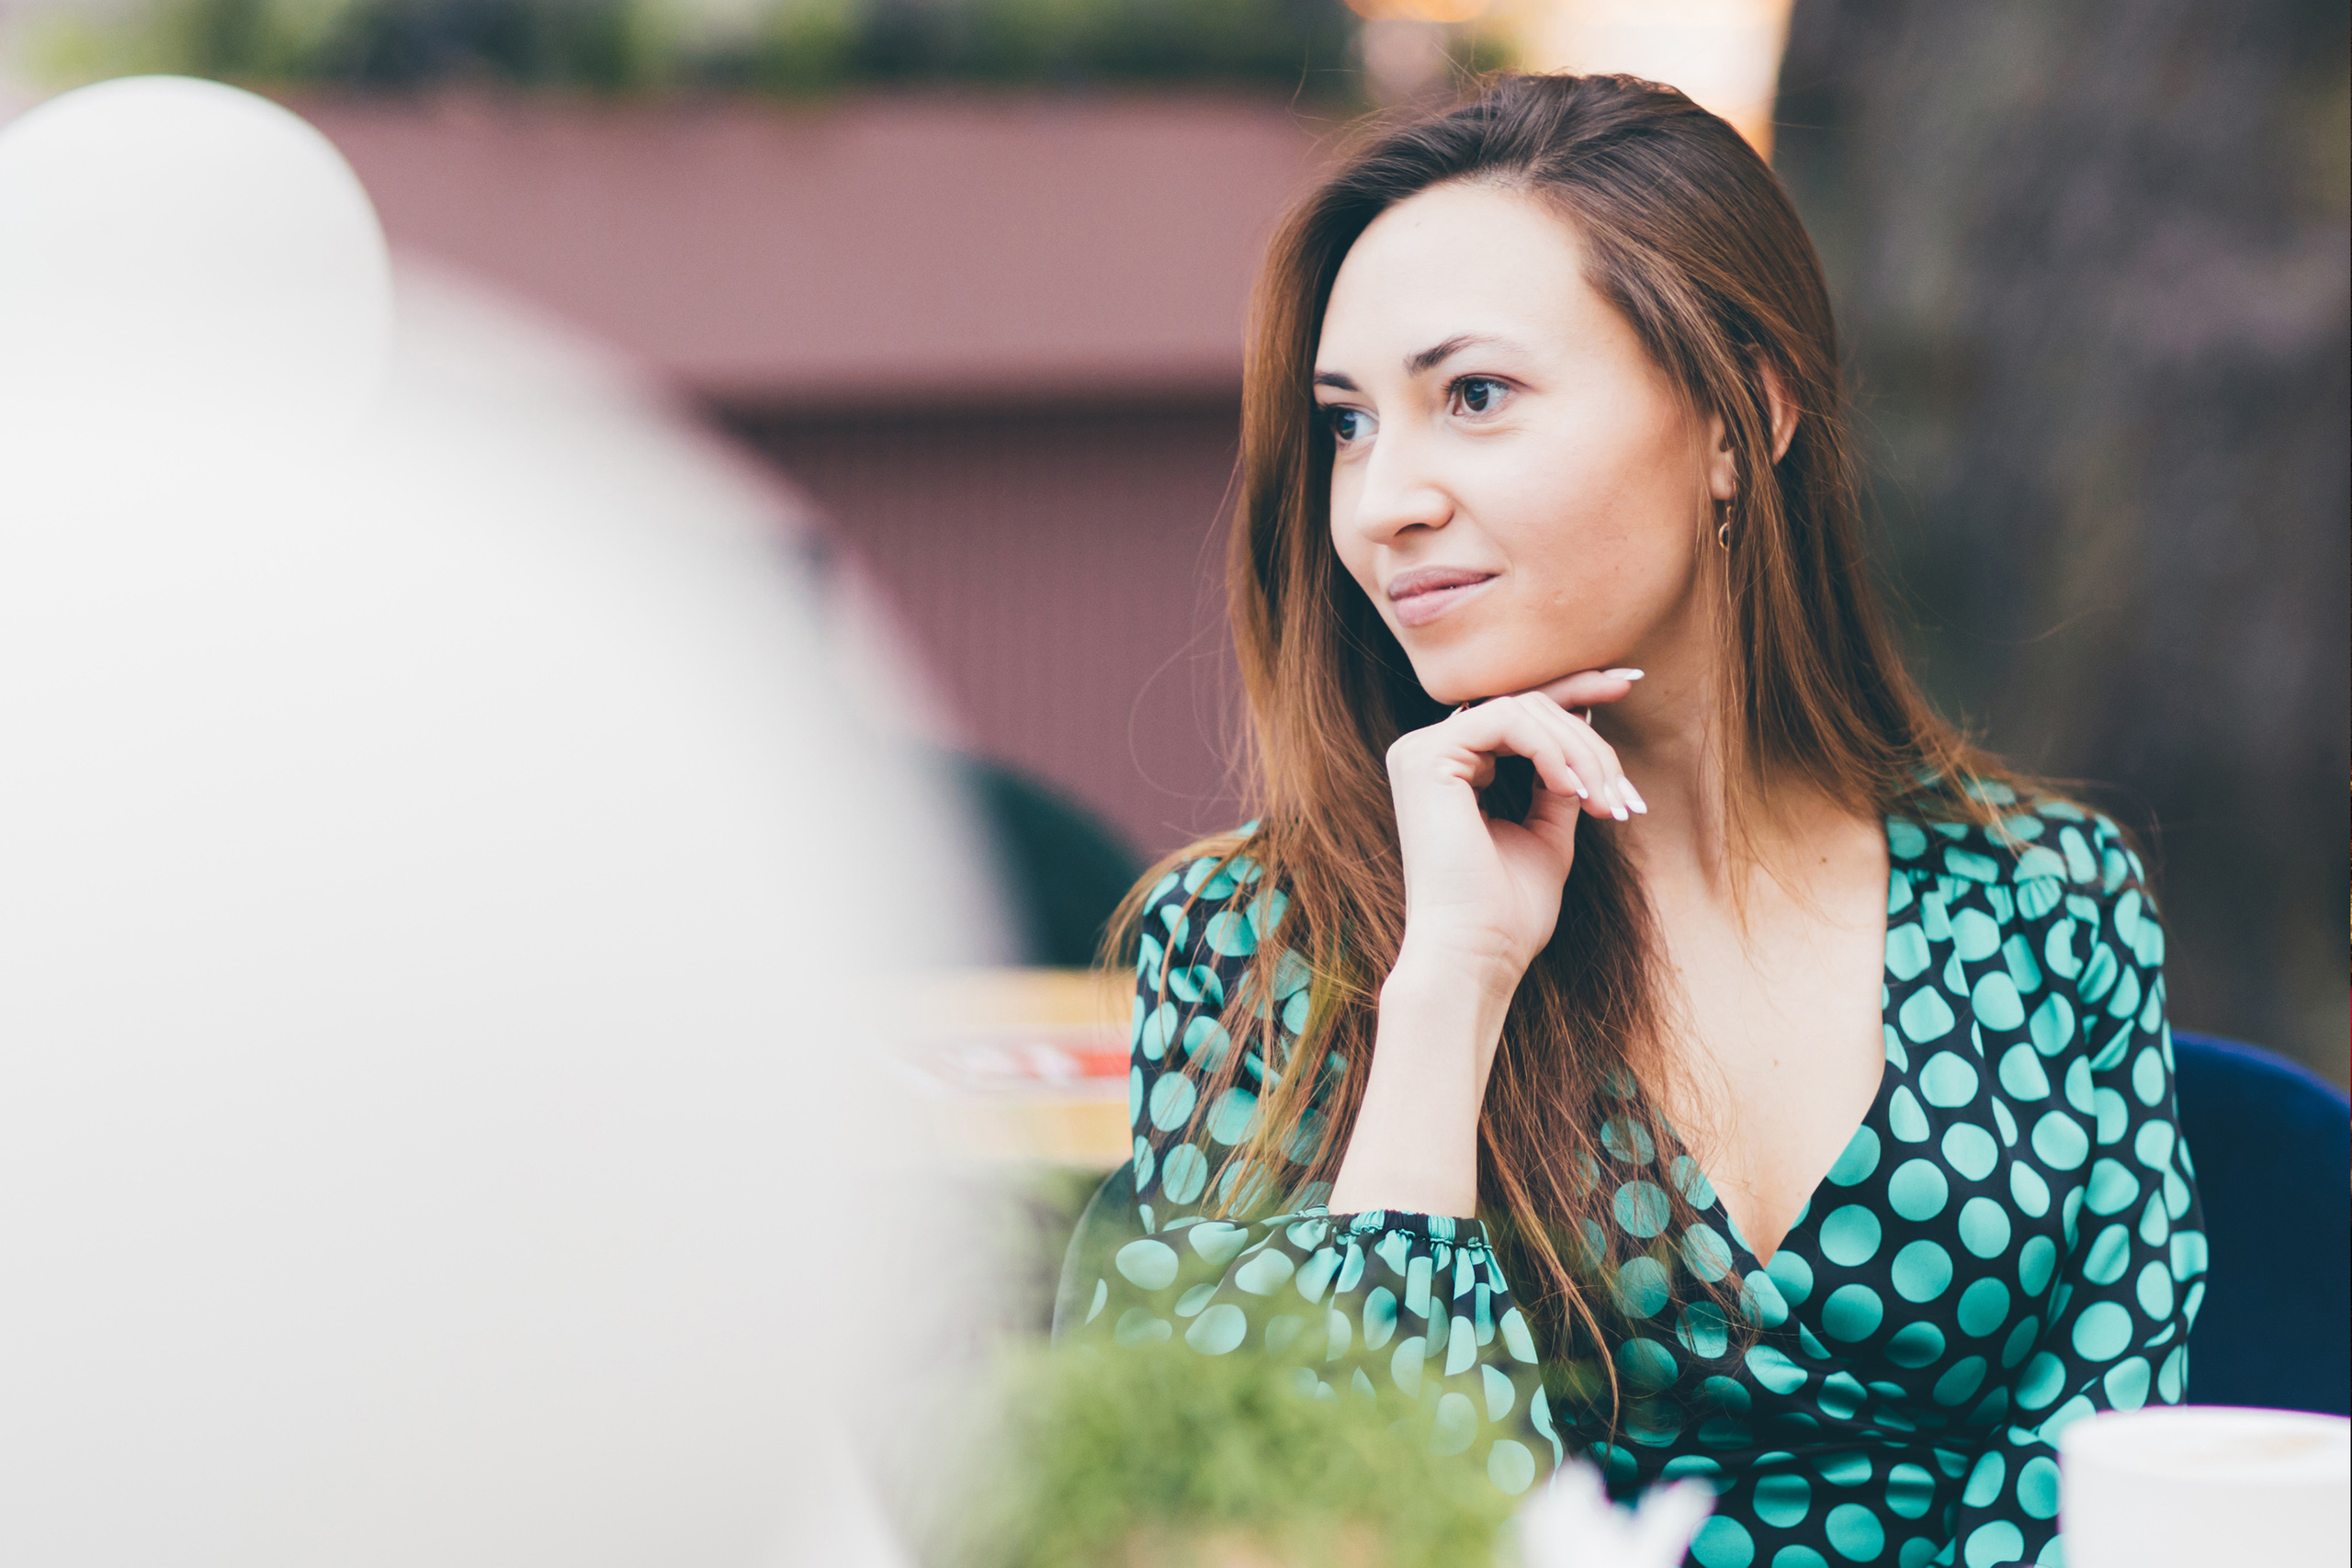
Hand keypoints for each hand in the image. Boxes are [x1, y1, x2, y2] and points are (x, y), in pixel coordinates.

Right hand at [1384, 667, 1645, 987]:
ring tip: (1606, 804)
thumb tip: (1583, 722)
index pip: (1519, 712)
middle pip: (1529, 706)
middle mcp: (1429, 752)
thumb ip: (1559, 779)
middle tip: (1625, 797)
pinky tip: (1572, 791)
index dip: (1575, 691)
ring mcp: (1421, 751)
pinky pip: (1507, 721)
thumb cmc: (1508, 912)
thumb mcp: (1548, 831)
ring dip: (1581, 753)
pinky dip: (1551, 751)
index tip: (1629, 682)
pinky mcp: (1425, 757)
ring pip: (1524, 710)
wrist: (1475, 956)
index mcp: (1451, 768)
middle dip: (1591, 743)